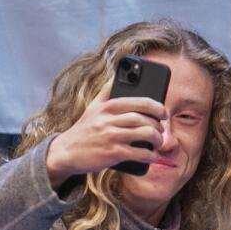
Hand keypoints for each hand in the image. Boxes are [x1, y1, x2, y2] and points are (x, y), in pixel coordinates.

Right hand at [45, 84, 164, 188]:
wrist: (66, 152)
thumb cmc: (84, 129)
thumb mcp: (93, 107)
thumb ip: (106, 90)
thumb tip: (119, 74)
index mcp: (107, 106)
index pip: (139, 102)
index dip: (156, 107)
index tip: (163, 112)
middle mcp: (109, 119)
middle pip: (143, 118)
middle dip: (157, 125)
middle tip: (161, 130)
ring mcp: (111, 136)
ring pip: (143, 134)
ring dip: (156, 139)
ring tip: (158, 142)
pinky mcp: (112, 153)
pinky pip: (138, 153)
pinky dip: (149, 155)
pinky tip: (152, 155)